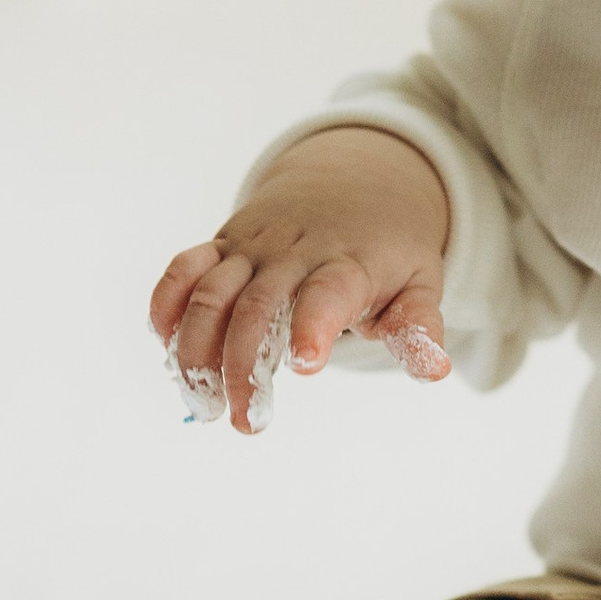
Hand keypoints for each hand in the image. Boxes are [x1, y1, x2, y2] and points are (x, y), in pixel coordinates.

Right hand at [149, 129, 453, 436]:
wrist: (355, 178)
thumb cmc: (387, 247)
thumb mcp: (419, 281)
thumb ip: (419, 327)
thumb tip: (434, 370)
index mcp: (347, 262)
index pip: (327, 291)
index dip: (314, 324)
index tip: (306, 365)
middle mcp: (293, 251)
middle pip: (256, 307)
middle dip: (243, 367)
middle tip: (246, 421)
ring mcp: (252, 247)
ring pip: (210, 294)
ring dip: (196, 351)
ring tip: (203, 405)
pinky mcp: (223, 245)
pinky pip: (183, 269)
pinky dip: (166, 306)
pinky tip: (166, 349)